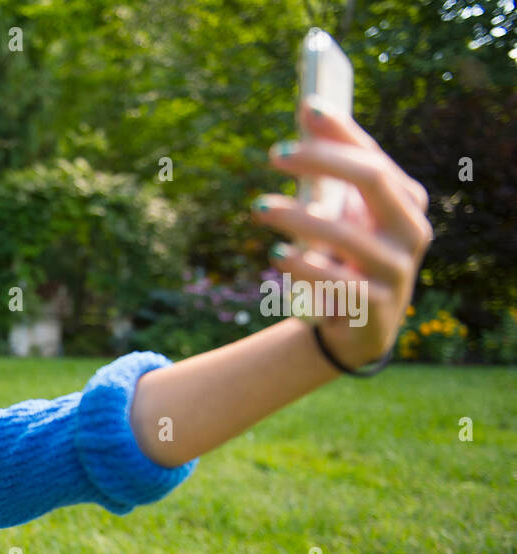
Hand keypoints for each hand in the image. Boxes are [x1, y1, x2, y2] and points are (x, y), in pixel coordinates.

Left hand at [251, 95, 433, 367]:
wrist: (357, 329)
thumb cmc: (345, 261)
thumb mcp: (340, 220)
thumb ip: (328, 180)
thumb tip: (304, 120)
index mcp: (405, 201)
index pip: (374, 157)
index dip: (341, 132)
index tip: (306, 107)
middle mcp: (411, 231)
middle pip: (372, 180)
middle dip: (323, 161)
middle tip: (274, 153)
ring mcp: (398, 270)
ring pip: (349, 235)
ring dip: (299, 217)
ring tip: (259, 207)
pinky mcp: (377, 308)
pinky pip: (339, 282)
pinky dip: (306, 266)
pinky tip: (278, 254)